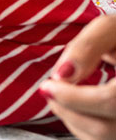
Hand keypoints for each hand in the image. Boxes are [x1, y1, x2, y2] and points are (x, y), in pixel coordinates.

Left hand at [40, 14, 115, 139]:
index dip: (73, 97)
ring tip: (61, 94)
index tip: (48, 84)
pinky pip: (103, 139)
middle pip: (104, 128)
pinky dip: (83, 125)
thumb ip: (88, 46)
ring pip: (103, 138)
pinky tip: (76, 106)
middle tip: (49, 90)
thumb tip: (62, 74)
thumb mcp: (112, 29)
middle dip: (67, 110)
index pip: (109, 100)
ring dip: (72, 119)